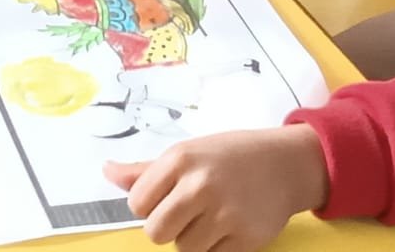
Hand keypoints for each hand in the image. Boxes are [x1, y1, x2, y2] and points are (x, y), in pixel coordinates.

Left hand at [103, 127, 328, 251]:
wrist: (286, 164)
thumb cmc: (230, 156)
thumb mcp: (189, 152)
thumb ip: (146, 170)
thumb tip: (107, 172)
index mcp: (181, 158)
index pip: (136, 203)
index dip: (148, 206)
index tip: (165, 197)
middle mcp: (201, 184)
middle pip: (156, 232)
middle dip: (167, 227)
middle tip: (186, 213)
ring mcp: (224, 213)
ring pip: (184, 249)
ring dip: (193, 239)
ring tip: (211, 217)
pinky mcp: (245, 238)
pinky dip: (215, 248)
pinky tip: (227, 227)